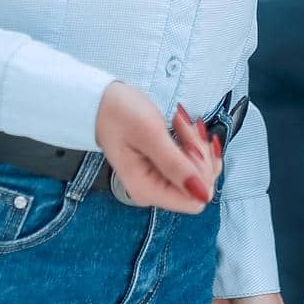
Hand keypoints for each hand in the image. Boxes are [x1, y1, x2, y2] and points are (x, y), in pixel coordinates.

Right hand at [94, 82, 220, 213]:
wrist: (101, 103)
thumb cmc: (119, 115)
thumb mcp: (150, 134)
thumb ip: (175, 165)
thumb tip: (202, 193)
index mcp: (148, 190)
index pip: (195, 200)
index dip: (202, 172)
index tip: (192, 144)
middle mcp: (154, 191)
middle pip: (199, 185)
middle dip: (200, 153)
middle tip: (186, 126)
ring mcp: (160, 180)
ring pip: (199, 172)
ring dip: (198, 144)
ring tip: (181, 122)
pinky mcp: (164, 168)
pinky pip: (192, 162)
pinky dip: (194, 142)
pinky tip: (184, 127)